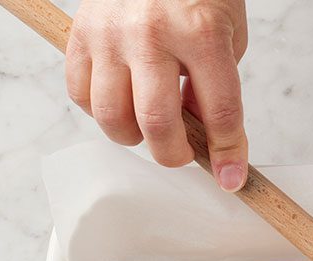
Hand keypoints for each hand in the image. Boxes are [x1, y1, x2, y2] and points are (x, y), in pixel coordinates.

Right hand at [65, 0, 248, 191]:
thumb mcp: (227, 34)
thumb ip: (217, 88)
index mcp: (200, 32)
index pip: (220, 112)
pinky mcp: (81, 33)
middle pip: (156, 124)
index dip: (228, 154)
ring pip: (112, 117)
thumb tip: (204, 137)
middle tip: (183, 152)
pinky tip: (123, 100)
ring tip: (150, 124)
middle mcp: (151, 33)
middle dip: (174, 154)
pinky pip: (81, 95)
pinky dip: (101, 111)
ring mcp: (110, 33)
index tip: (231, 177)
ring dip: (135, 136)